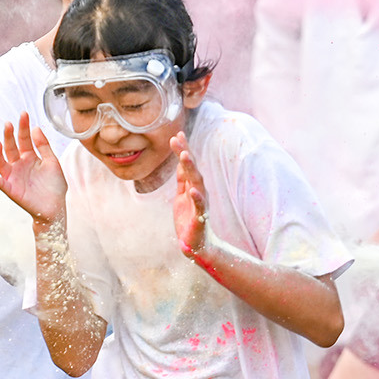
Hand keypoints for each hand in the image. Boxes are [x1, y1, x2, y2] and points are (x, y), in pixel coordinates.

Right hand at [0, 112, 66, 225]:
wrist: (55, 208)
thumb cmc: (54, 186)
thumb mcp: (52, 162)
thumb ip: (44, 146)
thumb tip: (36, 128)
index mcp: (30, 157)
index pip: (24, 139)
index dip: (23, 127)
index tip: (24, 114)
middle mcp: (19, 165)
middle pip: (11, 148)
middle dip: (9, 136)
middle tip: (8, 124)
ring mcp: (14, 177)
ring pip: (2, 163)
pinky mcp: (11, 190)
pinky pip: (1, 183)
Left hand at [171, 134, 209, 256]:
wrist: (195, 244)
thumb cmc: (188, 219)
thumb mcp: (181, 196)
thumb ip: (182, 180)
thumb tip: (180, 162)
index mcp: (193, 186)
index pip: (187, 165)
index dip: (183, 150)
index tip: (177, 134)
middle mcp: (199, 191)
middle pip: (192, 169)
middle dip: (185, 153)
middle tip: (178, 139)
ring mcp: (200, 203)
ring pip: (197, 182)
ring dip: (191, 169)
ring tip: (185, 156)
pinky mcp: (200, 217)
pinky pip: (200, 206)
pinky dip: (197, 197)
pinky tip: (193, 189)